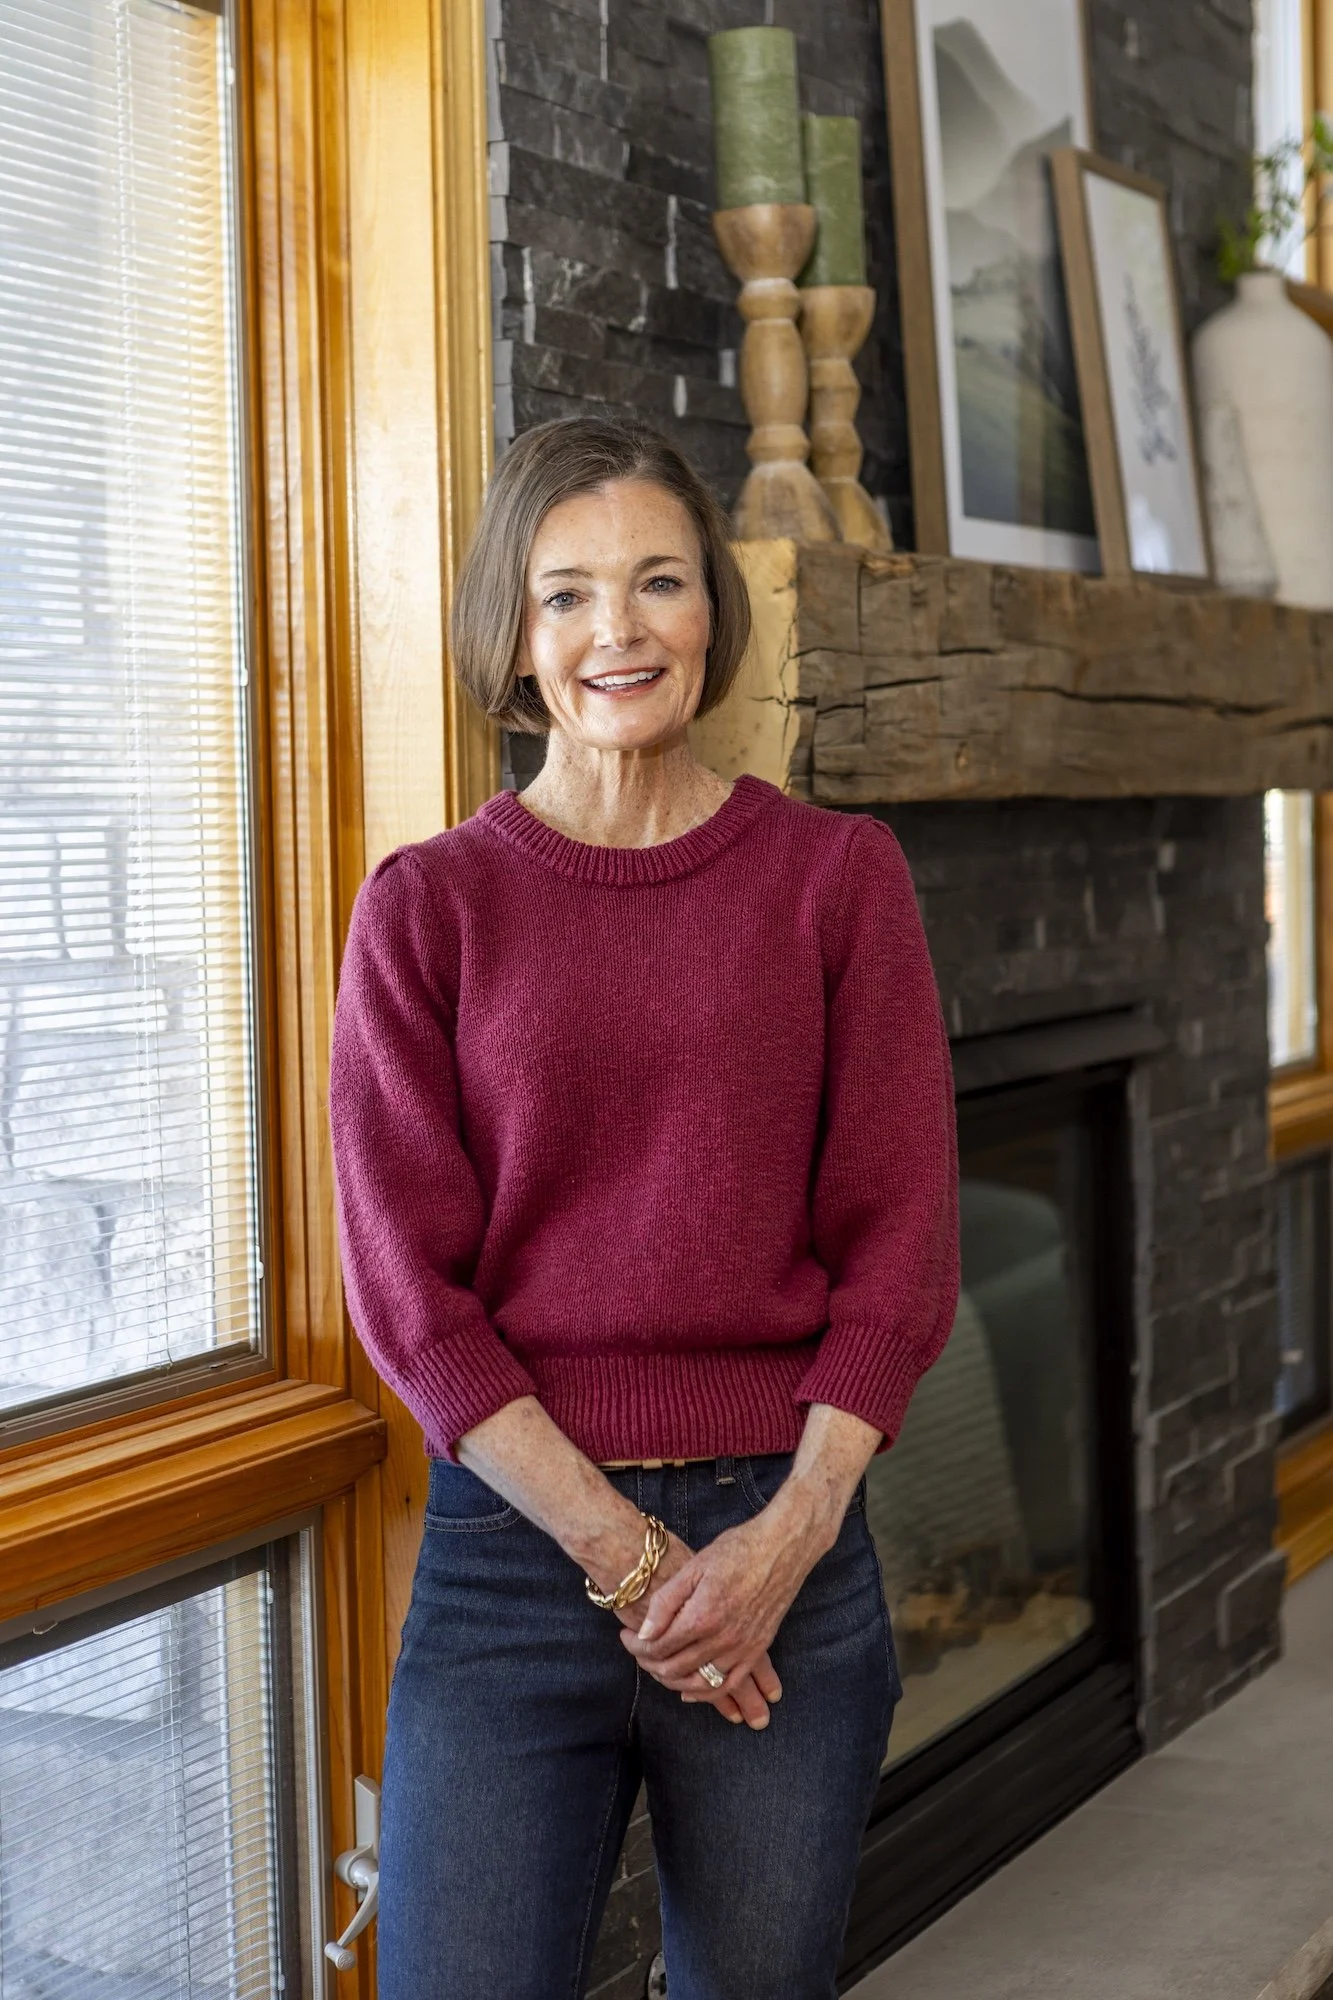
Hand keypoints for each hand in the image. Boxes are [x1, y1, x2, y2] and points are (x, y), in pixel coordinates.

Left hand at [618, 1532, 781, 1729]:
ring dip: (673, 1681)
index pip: (658, 1646)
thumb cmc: (736, 1550)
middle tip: (638, 1650)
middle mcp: (722, 1639)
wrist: (781, 1549)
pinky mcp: (757, 1651)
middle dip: (649, 1663)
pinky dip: (706, 1693)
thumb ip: (666, 1603)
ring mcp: (742, 1649)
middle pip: (674, 1669)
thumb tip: (644, 1633)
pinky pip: (727, 1684)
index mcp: (702, 1616)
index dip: (635, 1645)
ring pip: (698, 1684)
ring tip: (658, 1666)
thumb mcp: (694, 1567)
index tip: (625, 1636)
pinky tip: (690, 1690)